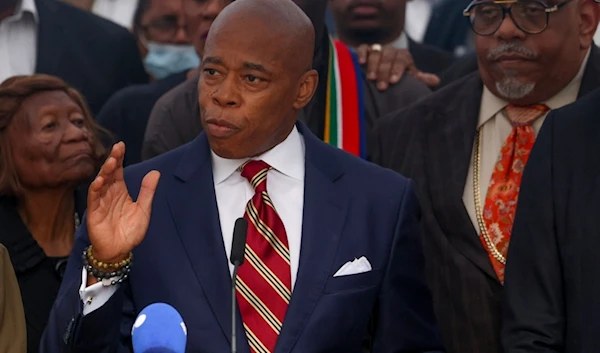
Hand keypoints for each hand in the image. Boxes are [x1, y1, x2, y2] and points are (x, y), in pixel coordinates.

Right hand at [87, 142, 160, 263]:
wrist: (120, 250)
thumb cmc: (130, 231)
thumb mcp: (144, 209)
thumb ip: (148, 191)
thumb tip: (155, 172)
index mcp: (120, 191)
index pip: (118, 170)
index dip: (119, 158)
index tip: (122, 145)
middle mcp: (109, 193)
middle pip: (109, 173)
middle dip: (112, 160)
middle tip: (117, 148)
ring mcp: (101, 202)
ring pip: (101, 183)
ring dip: (105, 172)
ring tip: (111, 162)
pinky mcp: (94, 213)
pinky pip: (94, 198)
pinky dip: (96, 189)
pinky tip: (99, 180)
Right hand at [357, 44, 440, 89]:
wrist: (388, 68)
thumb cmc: (400, 77)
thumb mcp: (411, 78)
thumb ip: (421, 79)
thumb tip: (436, 81)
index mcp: (404, 57)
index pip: (402, 60)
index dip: (398, 69)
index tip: (394, 81)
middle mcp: (391, 51)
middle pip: (388, 58)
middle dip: (384, 72)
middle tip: (382, 87)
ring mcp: (379, 49)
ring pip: (376, 53)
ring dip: (373, 66)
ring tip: (371, 79)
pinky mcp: (367, 49)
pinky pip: (364, 48)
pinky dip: (362, 54)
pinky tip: (361, 63)